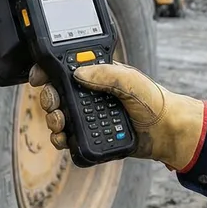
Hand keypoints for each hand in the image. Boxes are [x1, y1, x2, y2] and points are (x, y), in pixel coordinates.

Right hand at [29, 62, 206, 170]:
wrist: (167, 133)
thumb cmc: (154, 102)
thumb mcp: (131, 81)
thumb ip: (105, 74)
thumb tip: (78, 73)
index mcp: (96, 75)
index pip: (65, 68)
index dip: (48, 71)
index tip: (39, 77)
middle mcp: (89, 95)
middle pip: (57, 94)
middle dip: (50, 99)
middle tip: (55, 105)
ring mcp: (89, 116)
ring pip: (59, 116)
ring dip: (53, 120)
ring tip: (61, 124)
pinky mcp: (91, 137)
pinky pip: (68, 137)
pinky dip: (61, 139)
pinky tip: (64, 138)